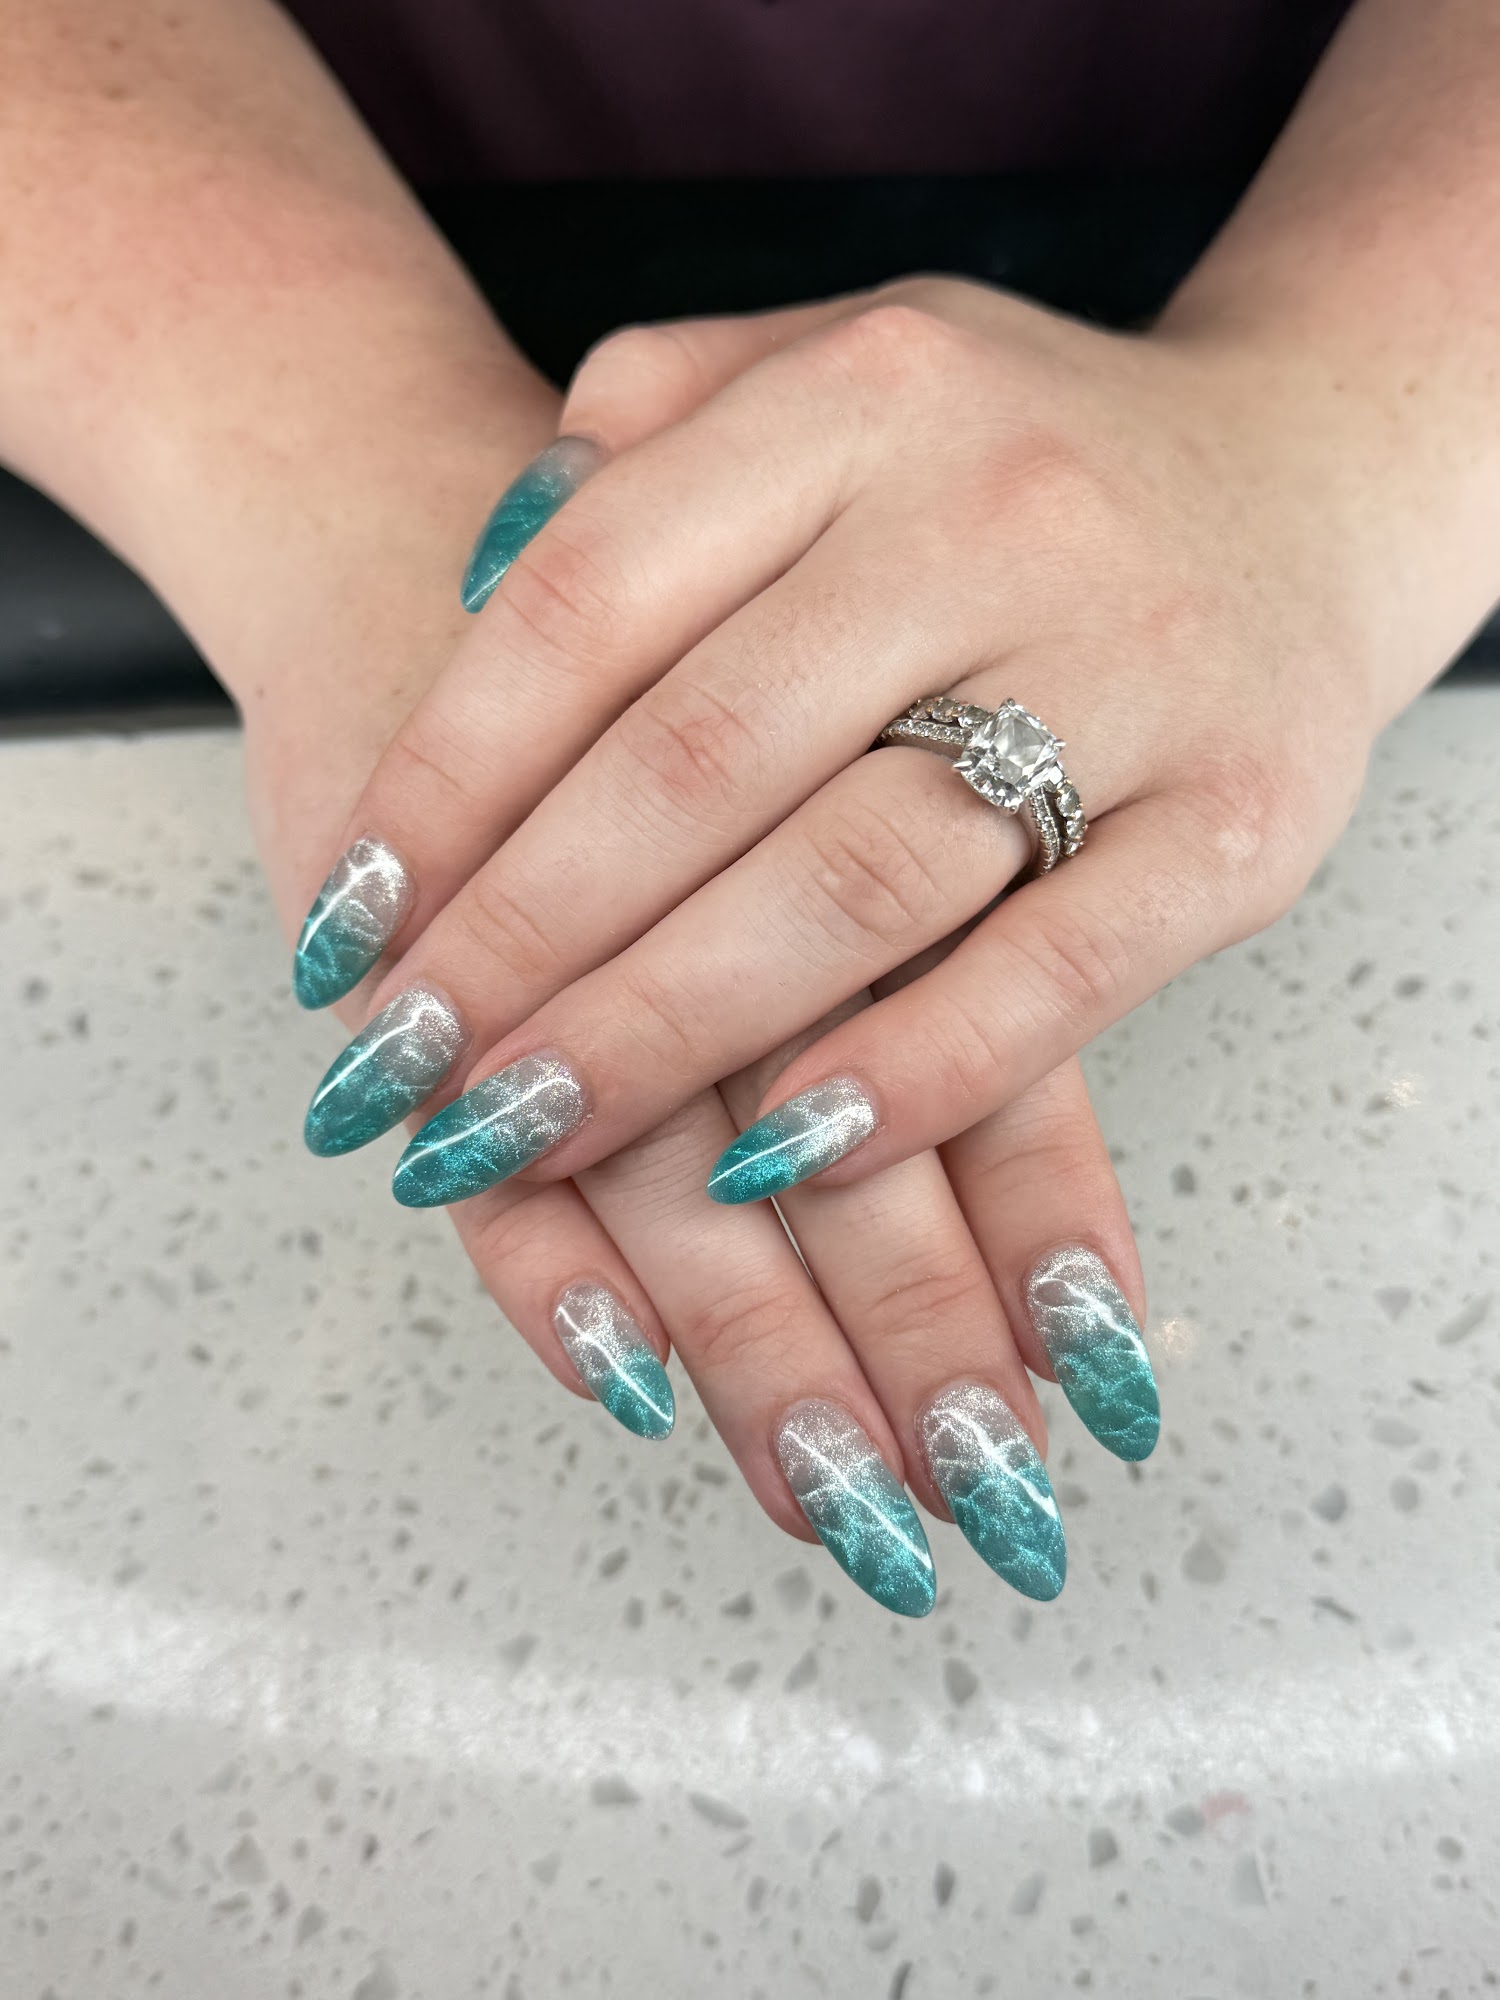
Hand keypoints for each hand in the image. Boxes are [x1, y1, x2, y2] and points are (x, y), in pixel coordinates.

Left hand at [267, 338, 1159, 1617]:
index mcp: (865, 394)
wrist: (1305, 482)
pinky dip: (903, 1081)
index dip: (445, 784)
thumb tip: (472, 585)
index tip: (345, 929)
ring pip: (854, 881)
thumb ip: (647, 432)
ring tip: (518, 1129)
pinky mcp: (1243, 820)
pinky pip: (1051, 980)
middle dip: (519, 943)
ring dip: (663, 1032)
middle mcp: (999, 513)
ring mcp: (1136, 666)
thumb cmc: (1017, 465)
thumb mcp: (831, 375)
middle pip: (698, 759)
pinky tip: (767, 1166)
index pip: (591, 604)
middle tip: (398, 1074)